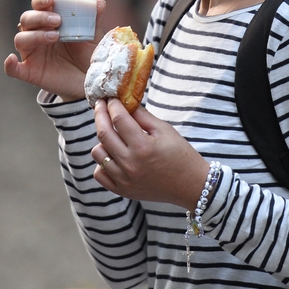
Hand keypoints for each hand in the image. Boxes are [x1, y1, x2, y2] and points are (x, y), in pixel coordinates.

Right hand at [4, 0, 105, 100]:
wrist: (89, 82)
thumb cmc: (87, 55)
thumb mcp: (93, 37)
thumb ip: (94, 20)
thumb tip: (100, 2)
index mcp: (49, 22)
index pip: (38, 6)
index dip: (41, 0)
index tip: (50, 0)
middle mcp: (37, 34)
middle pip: (27, 19)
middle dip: (40, 17)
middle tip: (57, 21)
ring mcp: (32, 54)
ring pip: (21, 39)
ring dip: (34, 35)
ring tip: (54, 37)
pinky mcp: (30, 72)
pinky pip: (14, 69)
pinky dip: (10, 64)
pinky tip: (11, 59)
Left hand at [91, 99, 210, 209]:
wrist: (190, 185)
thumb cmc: (180, 155)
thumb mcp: (165, 130)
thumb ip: (142, 116)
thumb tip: (125, 102)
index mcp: (143, 146)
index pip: (119, 119)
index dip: (112, 105)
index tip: (111, 98)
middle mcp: (130, 164)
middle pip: (103, 133)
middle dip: (100, 114)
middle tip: (100, 105)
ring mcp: (124, 179)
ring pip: (97, 153)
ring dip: (102, 140)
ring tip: (112, 134)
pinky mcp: (122, 190)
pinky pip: (99, 174)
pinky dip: (102, 163)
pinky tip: (113, 155)